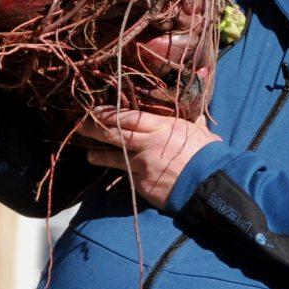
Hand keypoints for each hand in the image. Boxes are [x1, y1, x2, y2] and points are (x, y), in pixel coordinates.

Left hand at [76, 107, 222, 208]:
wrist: (209, 184)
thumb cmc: (208, 154)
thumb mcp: (199, 130)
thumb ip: (191, 117)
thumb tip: (199, 104)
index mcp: (161, 127)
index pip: (127, 116)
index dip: (108, 113)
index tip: (94, 110)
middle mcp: (147, 143)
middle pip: (113, 133)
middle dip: (93, 128)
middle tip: (79, 125)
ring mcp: (142, 165)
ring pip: (111, 156)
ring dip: (97, 153)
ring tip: (88, 152)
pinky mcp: (141, 183)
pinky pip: (124, 174)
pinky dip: (115, 170)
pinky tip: (105, 169)